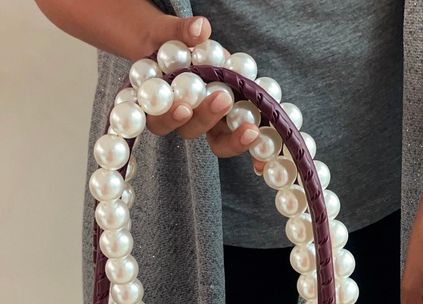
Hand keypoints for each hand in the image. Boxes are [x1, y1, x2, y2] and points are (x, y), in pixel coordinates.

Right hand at [144, 16, 261, 157]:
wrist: (184, 50)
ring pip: (218, 141)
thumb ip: (181, 32)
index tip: (184, 108)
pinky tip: (264, 156)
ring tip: (253, 130)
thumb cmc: (168, 42)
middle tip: (223, 98)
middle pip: (190, 131)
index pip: (158, 119)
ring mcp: (209, 124)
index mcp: (160, 103)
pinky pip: (242, 137)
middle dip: (206, 118)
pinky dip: (254, 147)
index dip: (170, 118)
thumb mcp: (168, 33)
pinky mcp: (230, 123)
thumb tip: (200, 28)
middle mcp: (184, 120)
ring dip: (234, 139)